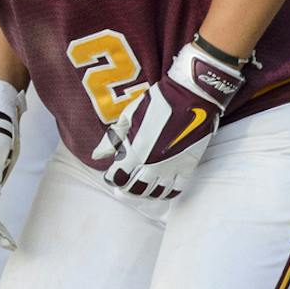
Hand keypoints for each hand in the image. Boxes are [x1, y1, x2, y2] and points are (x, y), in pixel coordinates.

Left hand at [93, 38, 244, 199]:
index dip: (112, 178)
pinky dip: (168, 192)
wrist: (192, 96)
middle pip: (135, 189)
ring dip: (146, 192)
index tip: (112, 174)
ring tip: (142, 186)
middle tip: (125, 183)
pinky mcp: (189, 165)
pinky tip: (162, 187)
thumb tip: (97, 156)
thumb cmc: (157, 102)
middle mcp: (152, 163)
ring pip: (156, 192)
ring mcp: (172, 166)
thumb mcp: (128, 116)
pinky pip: (177, 188)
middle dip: (126, 188)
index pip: (117, 178)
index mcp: (134, 151)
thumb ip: (112, 139)